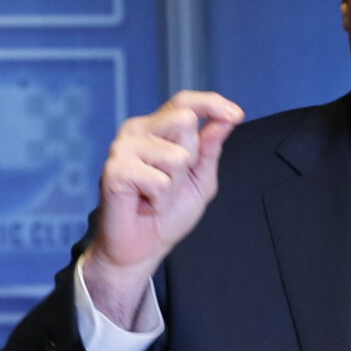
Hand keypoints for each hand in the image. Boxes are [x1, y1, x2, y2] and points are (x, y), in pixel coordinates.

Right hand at [81, 91, 243, 320]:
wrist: (140, 249)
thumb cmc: (167, 213)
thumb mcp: (200, 179)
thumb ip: (211, 149)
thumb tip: (226, 119)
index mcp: (155, 128)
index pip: (183, 102)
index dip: (211, 103)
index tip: (237, 115)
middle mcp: (136, 131)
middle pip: (184, 121)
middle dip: (191, 157)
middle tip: (172, 182)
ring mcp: (122, 148)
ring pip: (176, 156)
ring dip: (174, 186)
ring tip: (156, 196)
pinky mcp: (114, 171)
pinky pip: (159, 180)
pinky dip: (160, 200)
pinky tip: (144, 205)